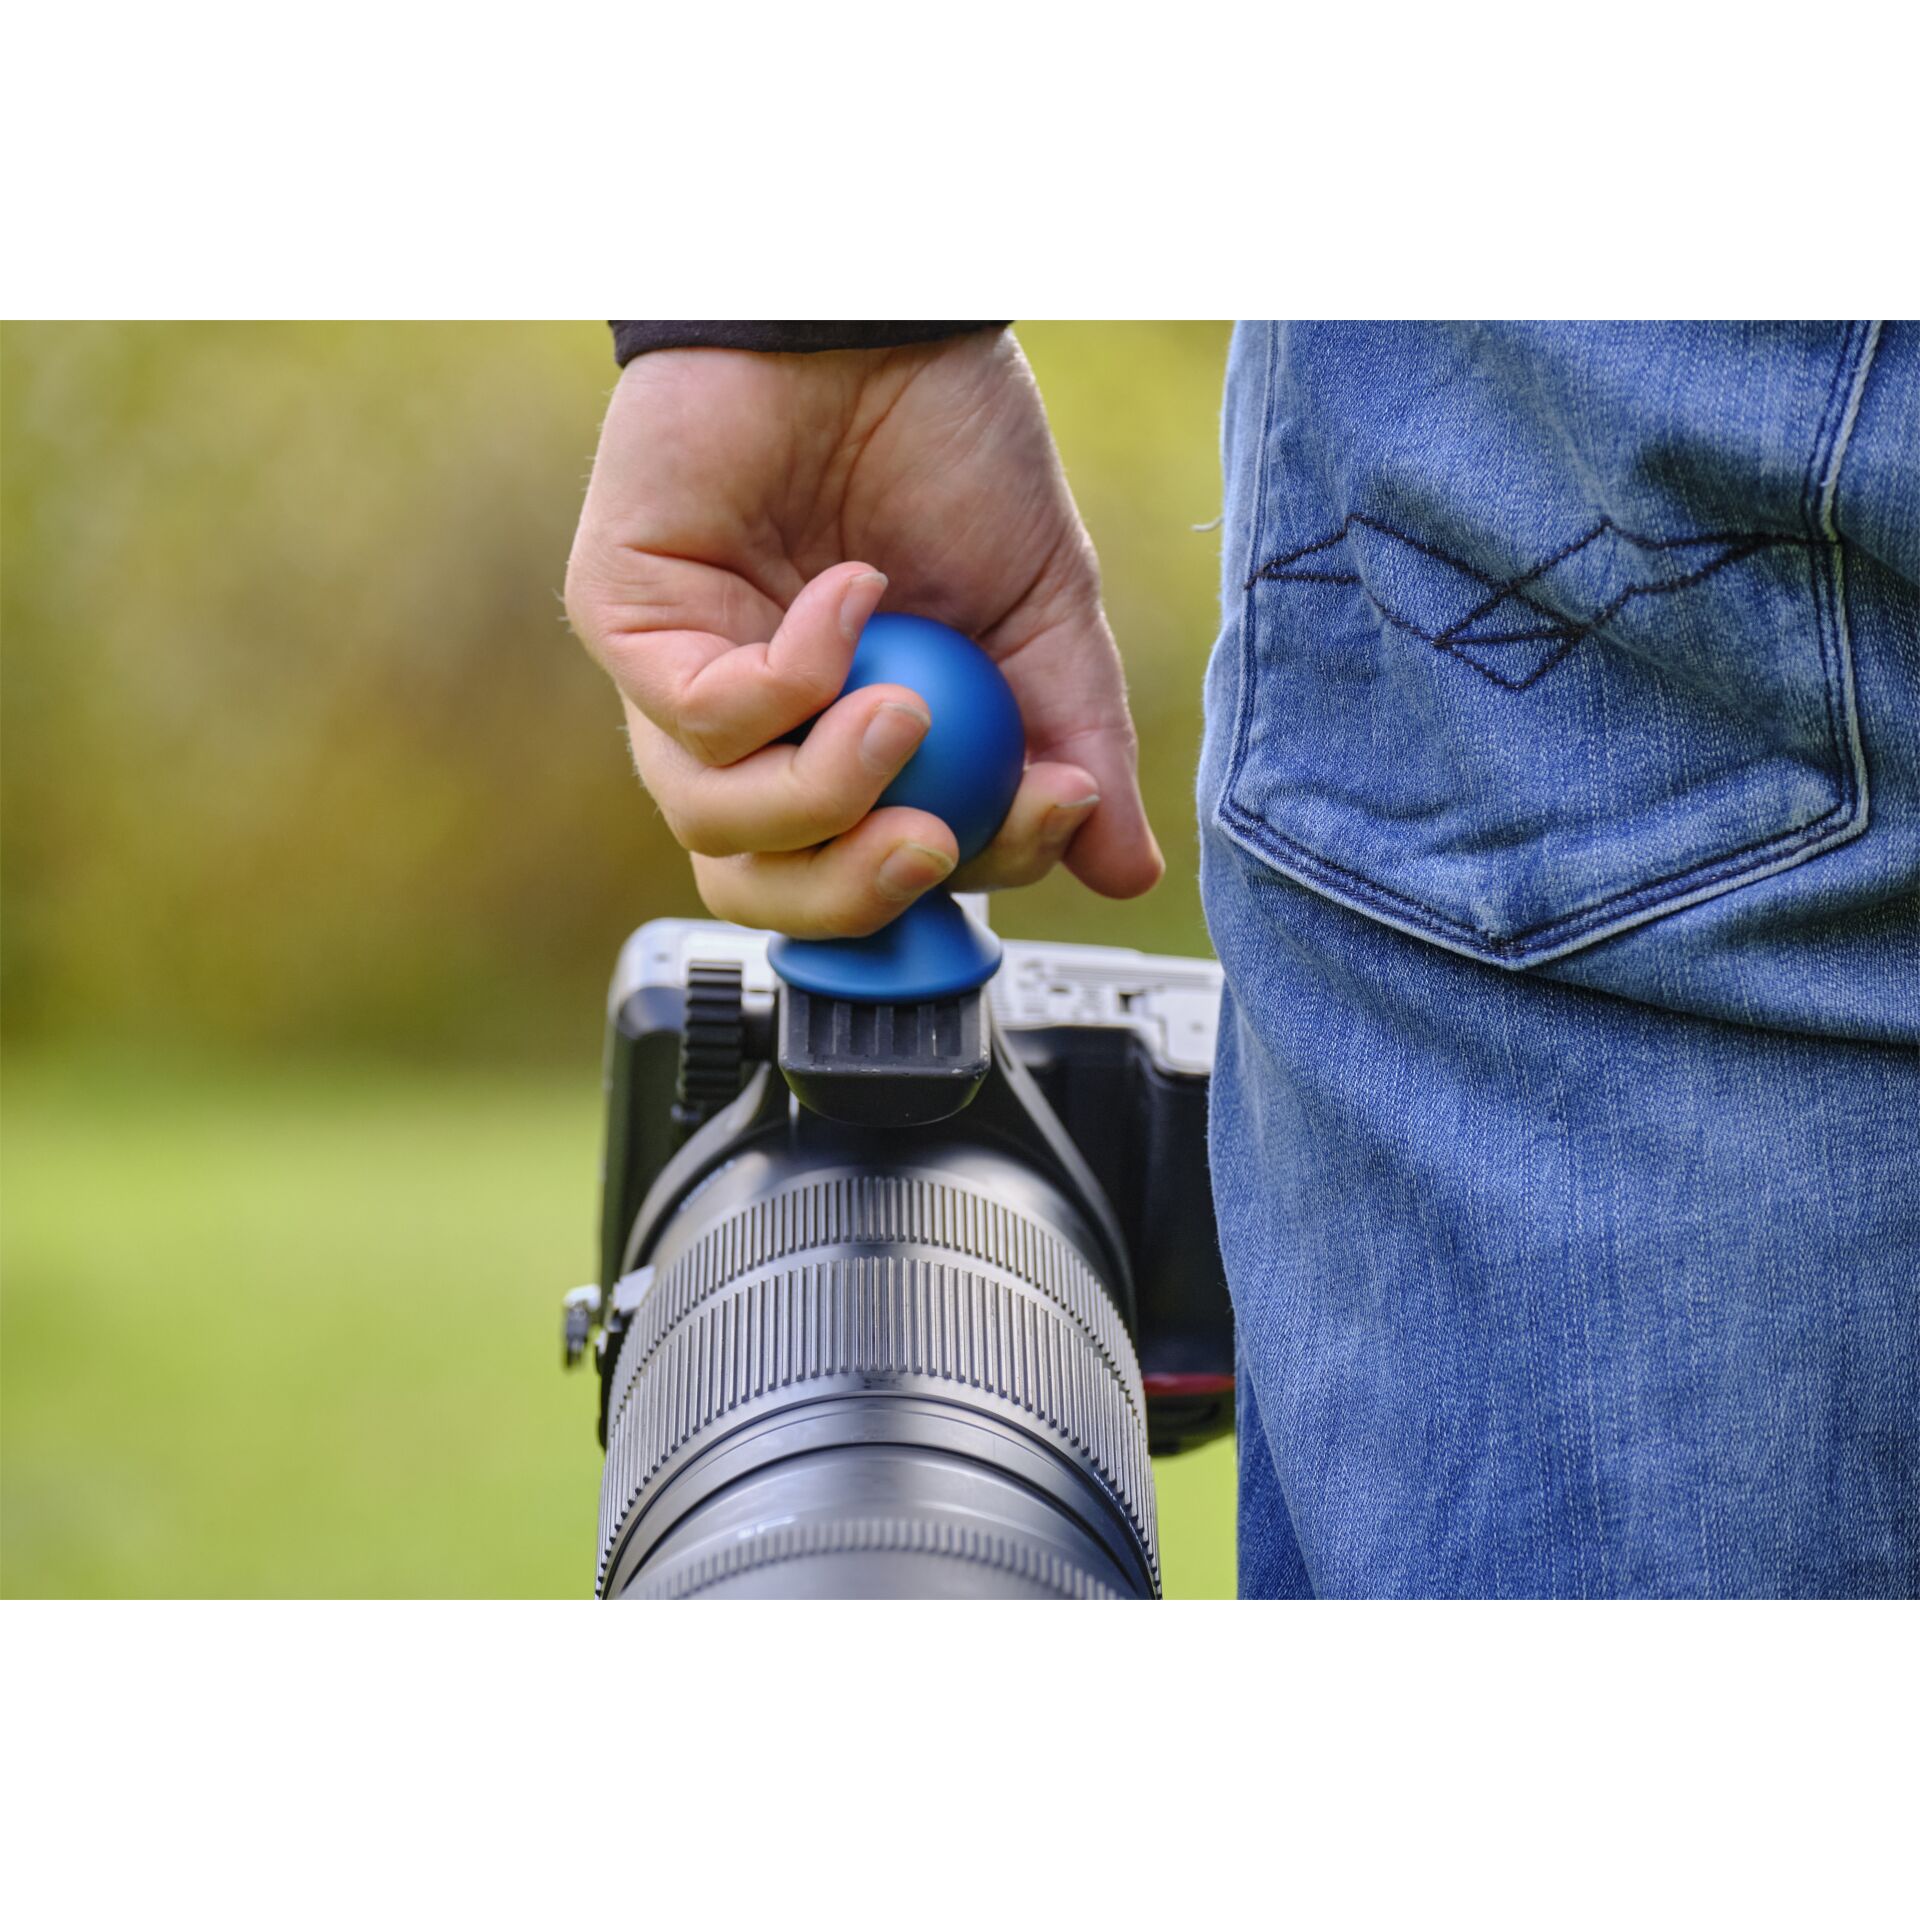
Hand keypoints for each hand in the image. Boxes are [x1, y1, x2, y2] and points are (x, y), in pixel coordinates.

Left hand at [564, 329, 1162, 938]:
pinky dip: (793, 676)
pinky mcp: (627, 619)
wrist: (883, 318)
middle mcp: (755, 736)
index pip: (867, 877)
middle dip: (854, 893)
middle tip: (932, 842)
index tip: (1047, 806)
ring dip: (827, 790)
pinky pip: (698, 714)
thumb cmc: (949, 454)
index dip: (953, 884)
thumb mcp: (1043, 617)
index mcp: (841, 751)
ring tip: (904, 711)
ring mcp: (682, 681)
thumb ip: (1072, 743)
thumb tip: (1125, 871)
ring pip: (716, 824)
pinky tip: (853, 595)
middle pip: (761, 887)